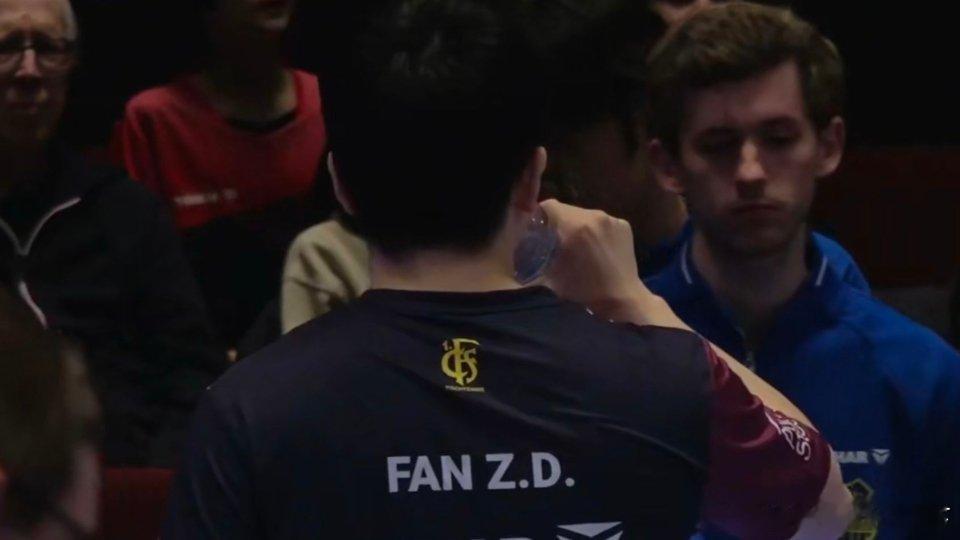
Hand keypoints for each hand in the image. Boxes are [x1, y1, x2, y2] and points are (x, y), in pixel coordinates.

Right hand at [540, 199, 658, 320]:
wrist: (621, 300)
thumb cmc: (583, 290)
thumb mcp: (552, 272)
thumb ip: (541, 251)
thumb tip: (531, 240)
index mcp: (575, 226)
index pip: (549, 206)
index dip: (540, 216)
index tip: (538, 229)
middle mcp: (594, 216)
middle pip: (567, 210)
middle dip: (560, 223)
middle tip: (558, 241)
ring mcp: (612, 219)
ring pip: (585, 215)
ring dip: (578, 226)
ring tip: (580, 247)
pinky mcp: (624, 225)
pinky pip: (602, 222)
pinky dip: (596, 231)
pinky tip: (597, 249)